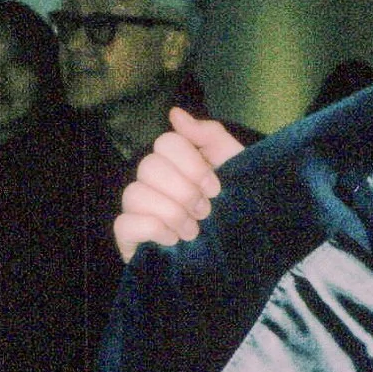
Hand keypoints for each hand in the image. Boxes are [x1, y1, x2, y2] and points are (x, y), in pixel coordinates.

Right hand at [114, 107, 245, 261]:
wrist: (248, 257)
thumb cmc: (240, 209)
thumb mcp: (236, 166)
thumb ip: (209, 135)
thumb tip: (174, 113)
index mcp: (177, 164)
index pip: (166, 142)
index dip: (192, 164)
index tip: (216, 188)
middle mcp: (154, 183)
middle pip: (149, 166)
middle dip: (184, 191)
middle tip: (205, 212)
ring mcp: (139, 212)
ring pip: (134, 193)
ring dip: (170, 212)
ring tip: (193, 231)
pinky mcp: (130, 241)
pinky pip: (123, 224)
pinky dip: (150, 228)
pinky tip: (172, 239)